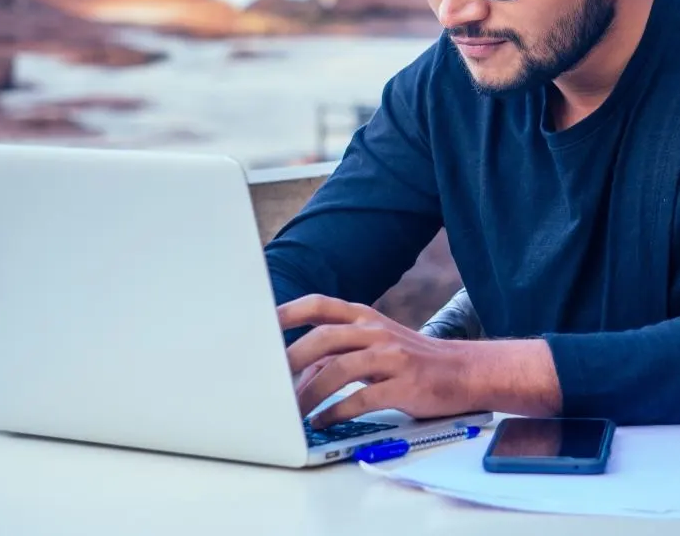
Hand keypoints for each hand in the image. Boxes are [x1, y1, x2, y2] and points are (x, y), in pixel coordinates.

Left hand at [278, 294, 474, 427]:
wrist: (465, 371)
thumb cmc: (410, 360)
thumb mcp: (374, 345)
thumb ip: (338, 354)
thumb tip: (299, 375)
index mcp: (364, 316)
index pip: (319, 305)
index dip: (288, 311)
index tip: (261, 322)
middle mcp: (375, 330)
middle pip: (324, 337)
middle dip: (292, 358)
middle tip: (269, 379)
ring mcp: (391, 356)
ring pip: (340, 369)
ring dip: (311, 393)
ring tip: (294, 411)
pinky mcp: (404, 385)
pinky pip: (363, 399)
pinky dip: (337, 412)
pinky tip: (323, 422)